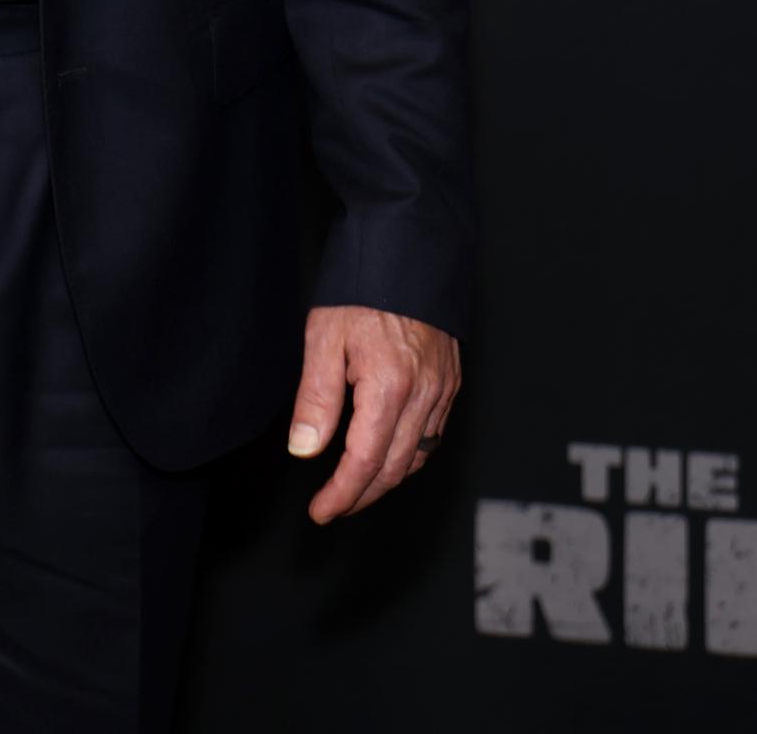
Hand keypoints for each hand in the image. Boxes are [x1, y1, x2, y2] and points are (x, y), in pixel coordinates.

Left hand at [286, 302, 459, 523]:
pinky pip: (435, 433)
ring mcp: (443, 388)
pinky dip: (411, 453)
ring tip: (357, 485)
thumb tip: (305, 450)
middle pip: (394, 468)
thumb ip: (316, 397)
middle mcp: (424, 395)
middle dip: (363, 495)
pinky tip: (390, 450)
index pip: (364, 463)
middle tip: (334, 505)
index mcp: (389, 387)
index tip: (321, 511)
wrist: (409, 245)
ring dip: (387, 478)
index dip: (341, 494)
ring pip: (419, 456)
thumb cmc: (362, 286)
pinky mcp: (452, 379)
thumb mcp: (325, 336)